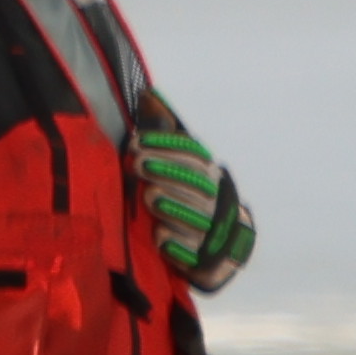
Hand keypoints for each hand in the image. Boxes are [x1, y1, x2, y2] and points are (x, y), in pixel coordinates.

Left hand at [128, 110, 252, 289]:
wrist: (218, 246)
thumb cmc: (184, 196)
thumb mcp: (174, 163)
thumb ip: (162, 132)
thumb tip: (147, 93)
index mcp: (208, 175)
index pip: (192, 155)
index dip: (166, 146)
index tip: (138, 140)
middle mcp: (215, 200)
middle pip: (195, 183)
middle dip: (166, 172)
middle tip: (138, 164)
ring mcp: (212, 231)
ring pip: (196, 216)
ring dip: (174, 205)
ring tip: (152, 197)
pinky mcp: (204, 260)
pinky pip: (192, 252)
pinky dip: (177, 245)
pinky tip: (161, 237)